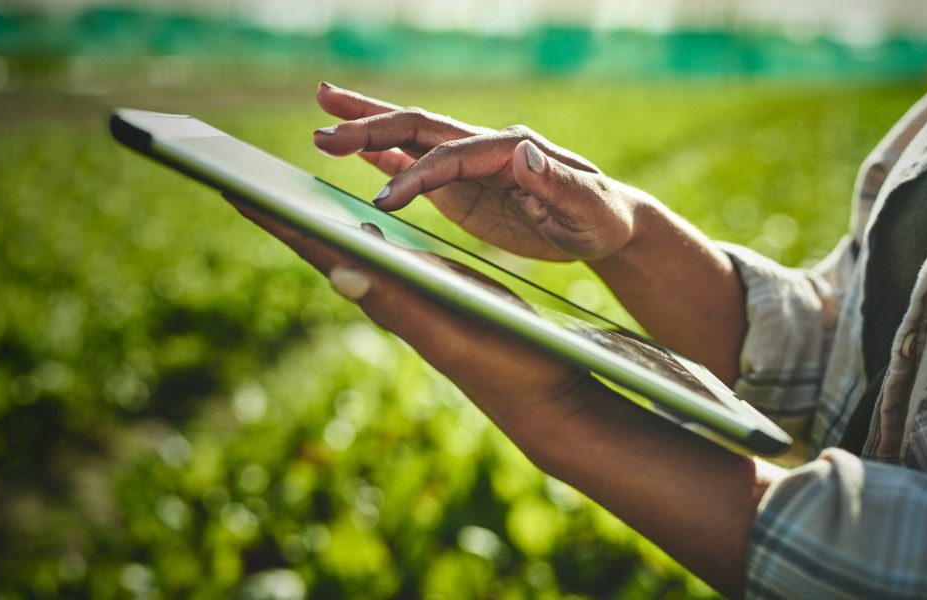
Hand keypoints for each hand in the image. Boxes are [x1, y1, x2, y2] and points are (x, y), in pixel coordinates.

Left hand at [220, 194, 595, 429]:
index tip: (232, 185)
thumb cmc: (507, 361)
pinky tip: (357, 221)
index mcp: (386, 295)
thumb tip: (339, 269)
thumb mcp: (450, 326)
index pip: (318, 248)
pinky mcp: (433, 296)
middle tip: (238, 179)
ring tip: (281, 194)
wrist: (545, 398)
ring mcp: (409, 296)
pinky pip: (383, 256)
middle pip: (322, 246)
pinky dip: (358, 231)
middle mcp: (388, 296)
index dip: (276, 218)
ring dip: (314, 221)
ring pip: (348, 250)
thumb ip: (398, 300)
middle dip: (282, 214)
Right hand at [310, 82, 651, 261]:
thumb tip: (523, 149)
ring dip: (366, 129)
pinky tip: (353, 149)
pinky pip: (417, 163)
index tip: (384, 201)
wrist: (605, 222)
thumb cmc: (601, 217)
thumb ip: (556, 181)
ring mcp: (470, 163)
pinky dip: (383, 155)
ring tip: (320, 123)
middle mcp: (484, 147)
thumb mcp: (588, 206)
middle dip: (370, 126)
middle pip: (419, 128)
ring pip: (411, 138)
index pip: (452, 158)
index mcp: (511, 150)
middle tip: (322, 128)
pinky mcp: (463, 184)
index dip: (416, 175)